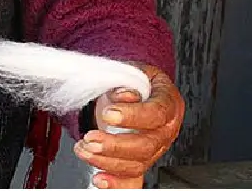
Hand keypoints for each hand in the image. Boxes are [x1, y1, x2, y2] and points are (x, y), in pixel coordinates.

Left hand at [74, 64, 184, 188]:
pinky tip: (100, 180)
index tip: (109, 114)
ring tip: (84, 149)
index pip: (156, 113)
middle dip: (115, 145)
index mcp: (167, 103)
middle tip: (91, 138)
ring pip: (136, 164)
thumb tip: (122, 94)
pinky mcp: (140, 161)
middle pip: (146, 146)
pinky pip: (132, 179)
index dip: (133, 116)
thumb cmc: (134, 82)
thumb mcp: (131, 71)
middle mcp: (164, 130)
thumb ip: (125, 81)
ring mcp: (154, 149)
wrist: (134, 90)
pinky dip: (116, 183)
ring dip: (106, 161)